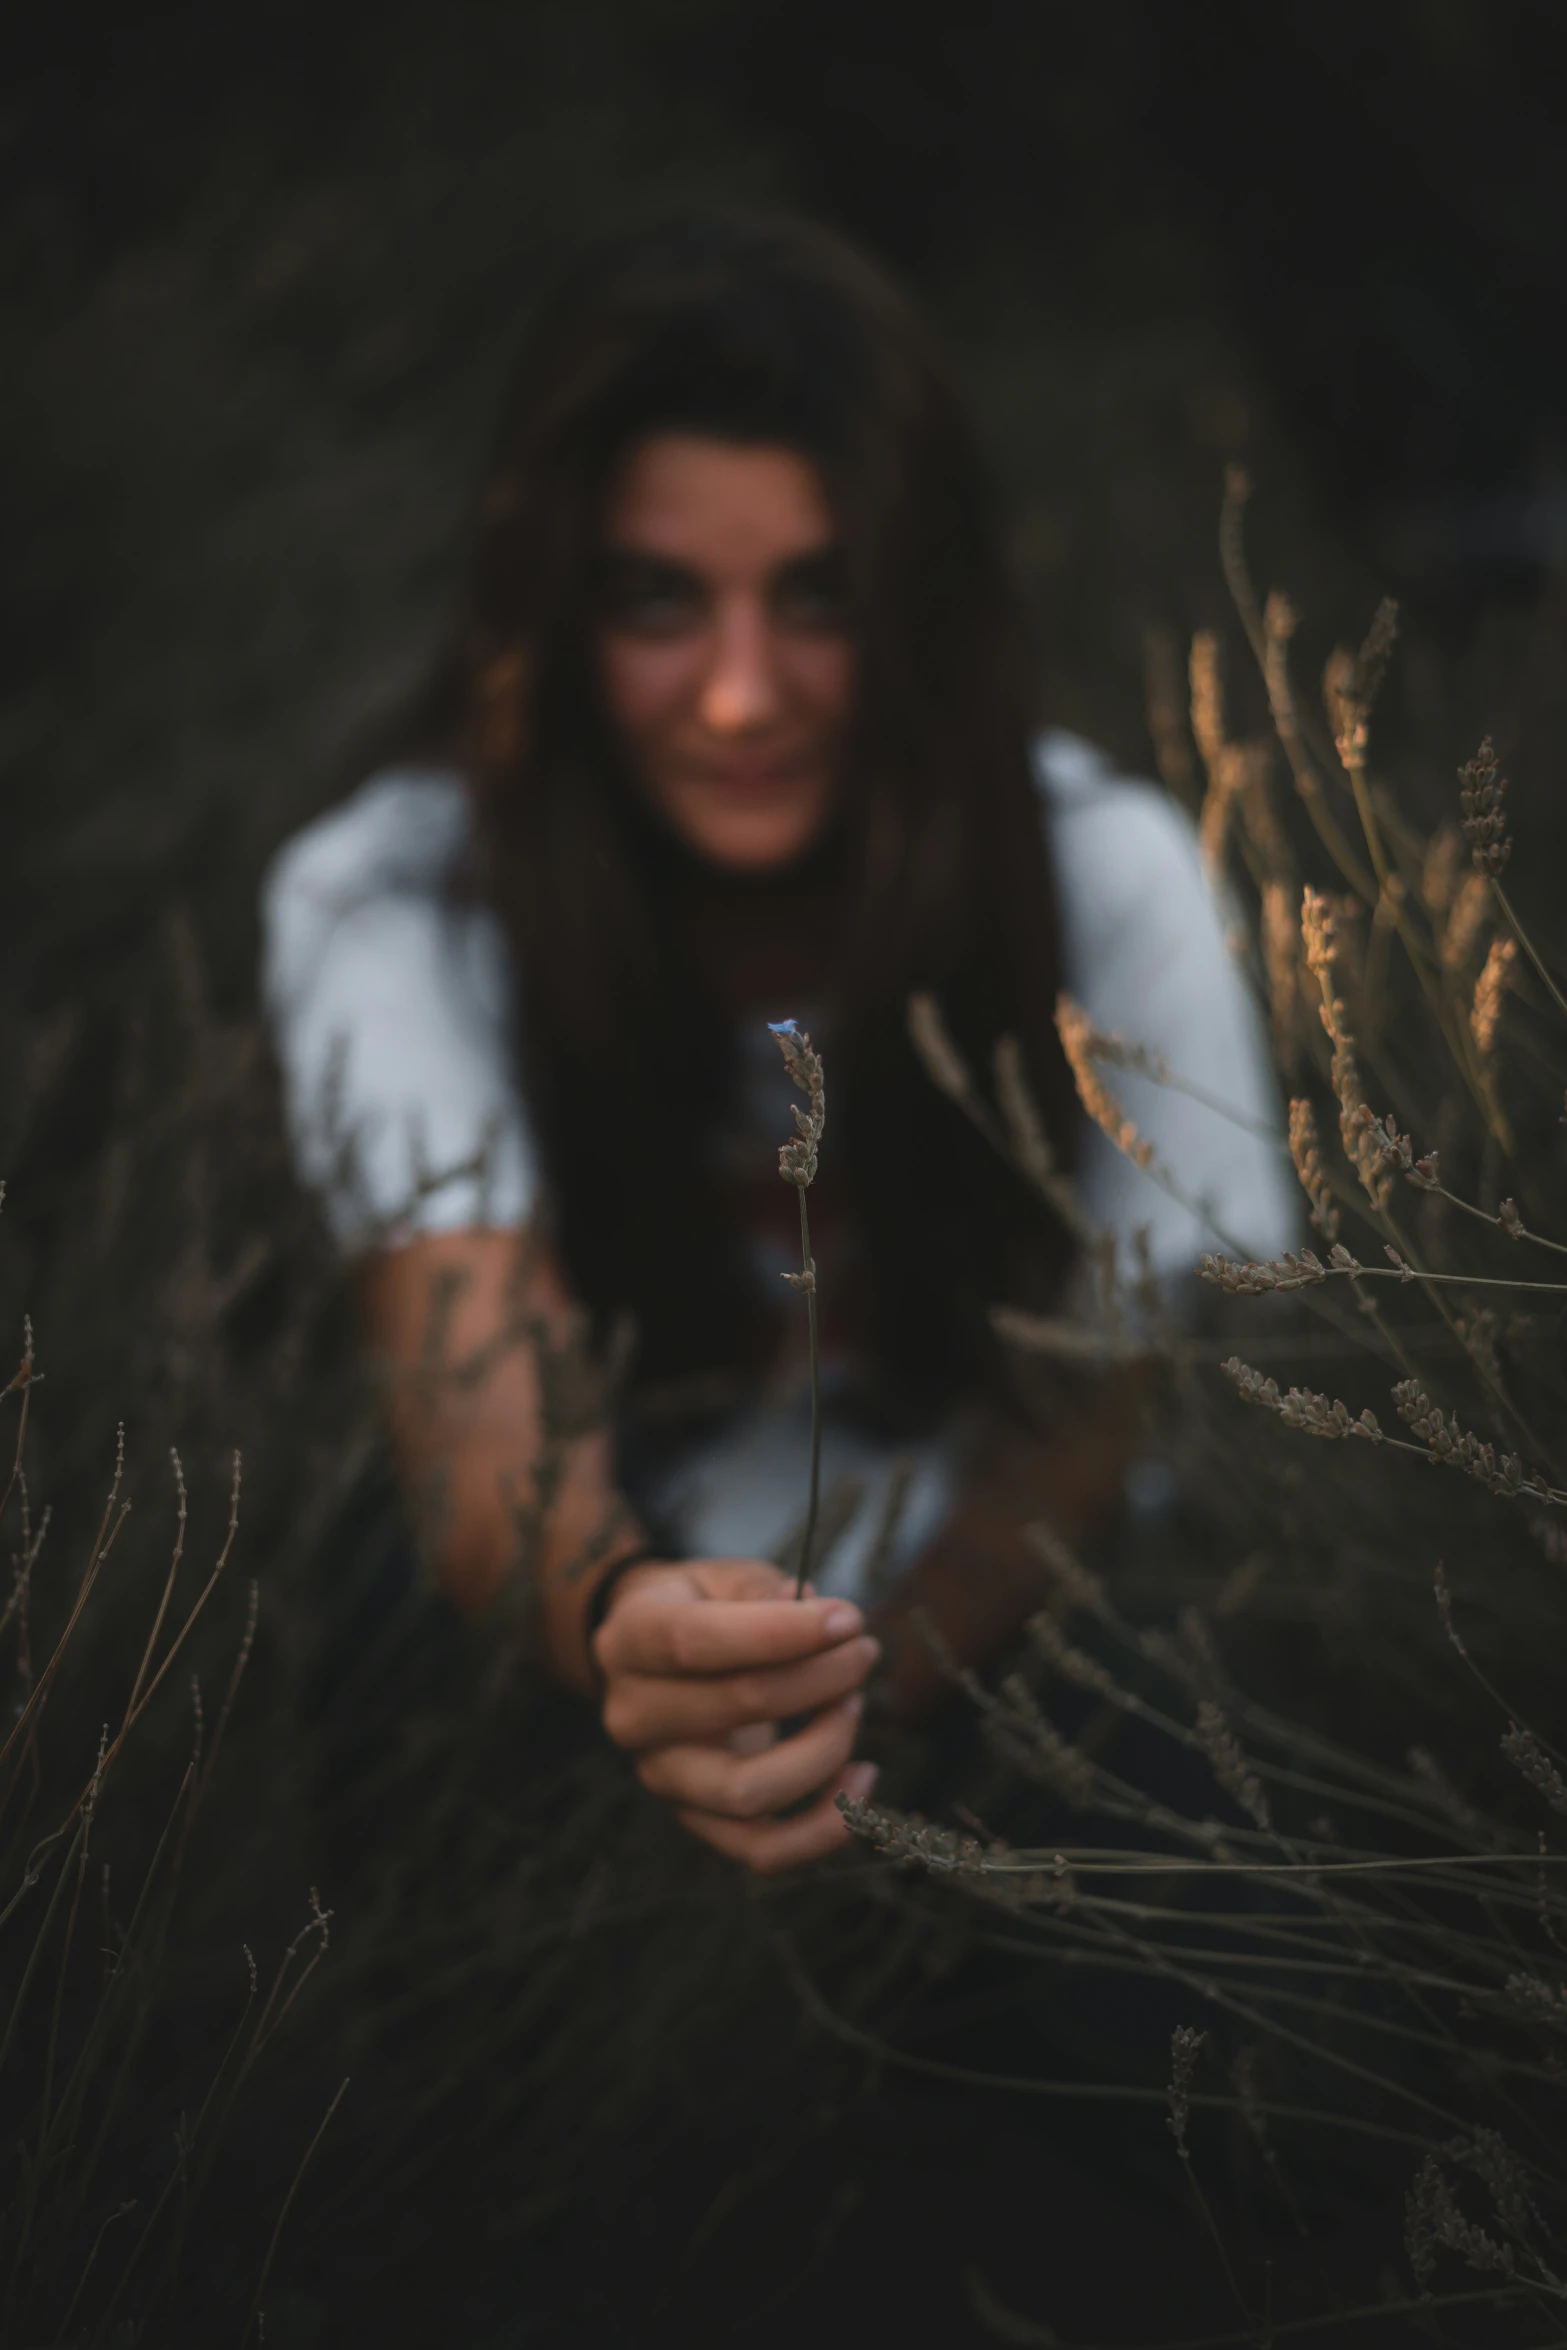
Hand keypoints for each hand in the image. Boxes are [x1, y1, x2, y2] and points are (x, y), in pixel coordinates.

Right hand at [592, 1556, 880, 1872]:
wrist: (655, 1662)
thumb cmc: (701, 1609)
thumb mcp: (722, 1578)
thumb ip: (763, 1590)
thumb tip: (813, 1608)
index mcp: (630, 1638)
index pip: (694, 1641)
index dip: (780, 1632)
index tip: (847, 1619)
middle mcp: (633, 1715)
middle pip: (735, 1706)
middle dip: (821, 1676)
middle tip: (862, 1651)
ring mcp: (661, 1776)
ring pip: (748, 1792)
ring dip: (825, 1748)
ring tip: (852, 1704)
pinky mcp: (695, 1820)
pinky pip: (763, 1851)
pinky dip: (824, 1826)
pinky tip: (861, 1777)